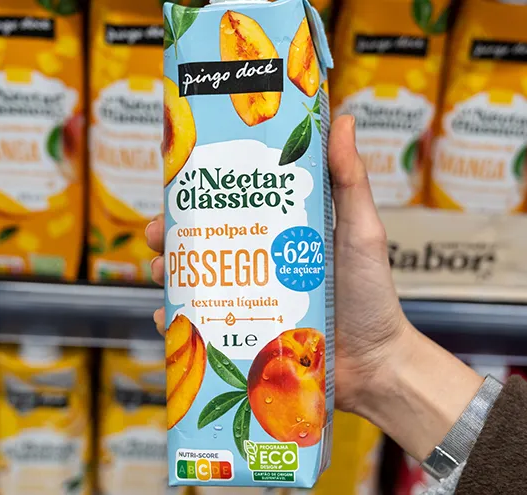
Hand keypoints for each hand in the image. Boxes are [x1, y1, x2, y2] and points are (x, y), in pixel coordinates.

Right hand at [146, 115, 480, 459]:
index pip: (233, 204)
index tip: (174, 182)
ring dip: (170, 276)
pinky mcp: (244, 338)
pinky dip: (179, 326)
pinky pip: (202, 331)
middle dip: (171, 236)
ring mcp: (250, 302)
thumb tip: (343, 119)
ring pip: (196, 283)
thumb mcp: (361, 231)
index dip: (200, 193)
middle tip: (151, 233)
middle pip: (204, 243)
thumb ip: (349, 180)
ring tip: (158, 275)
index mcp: (282, 232)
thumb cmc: (372, 295)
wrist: (375, 366)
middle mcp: (260, 264)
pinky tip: (167, 321)